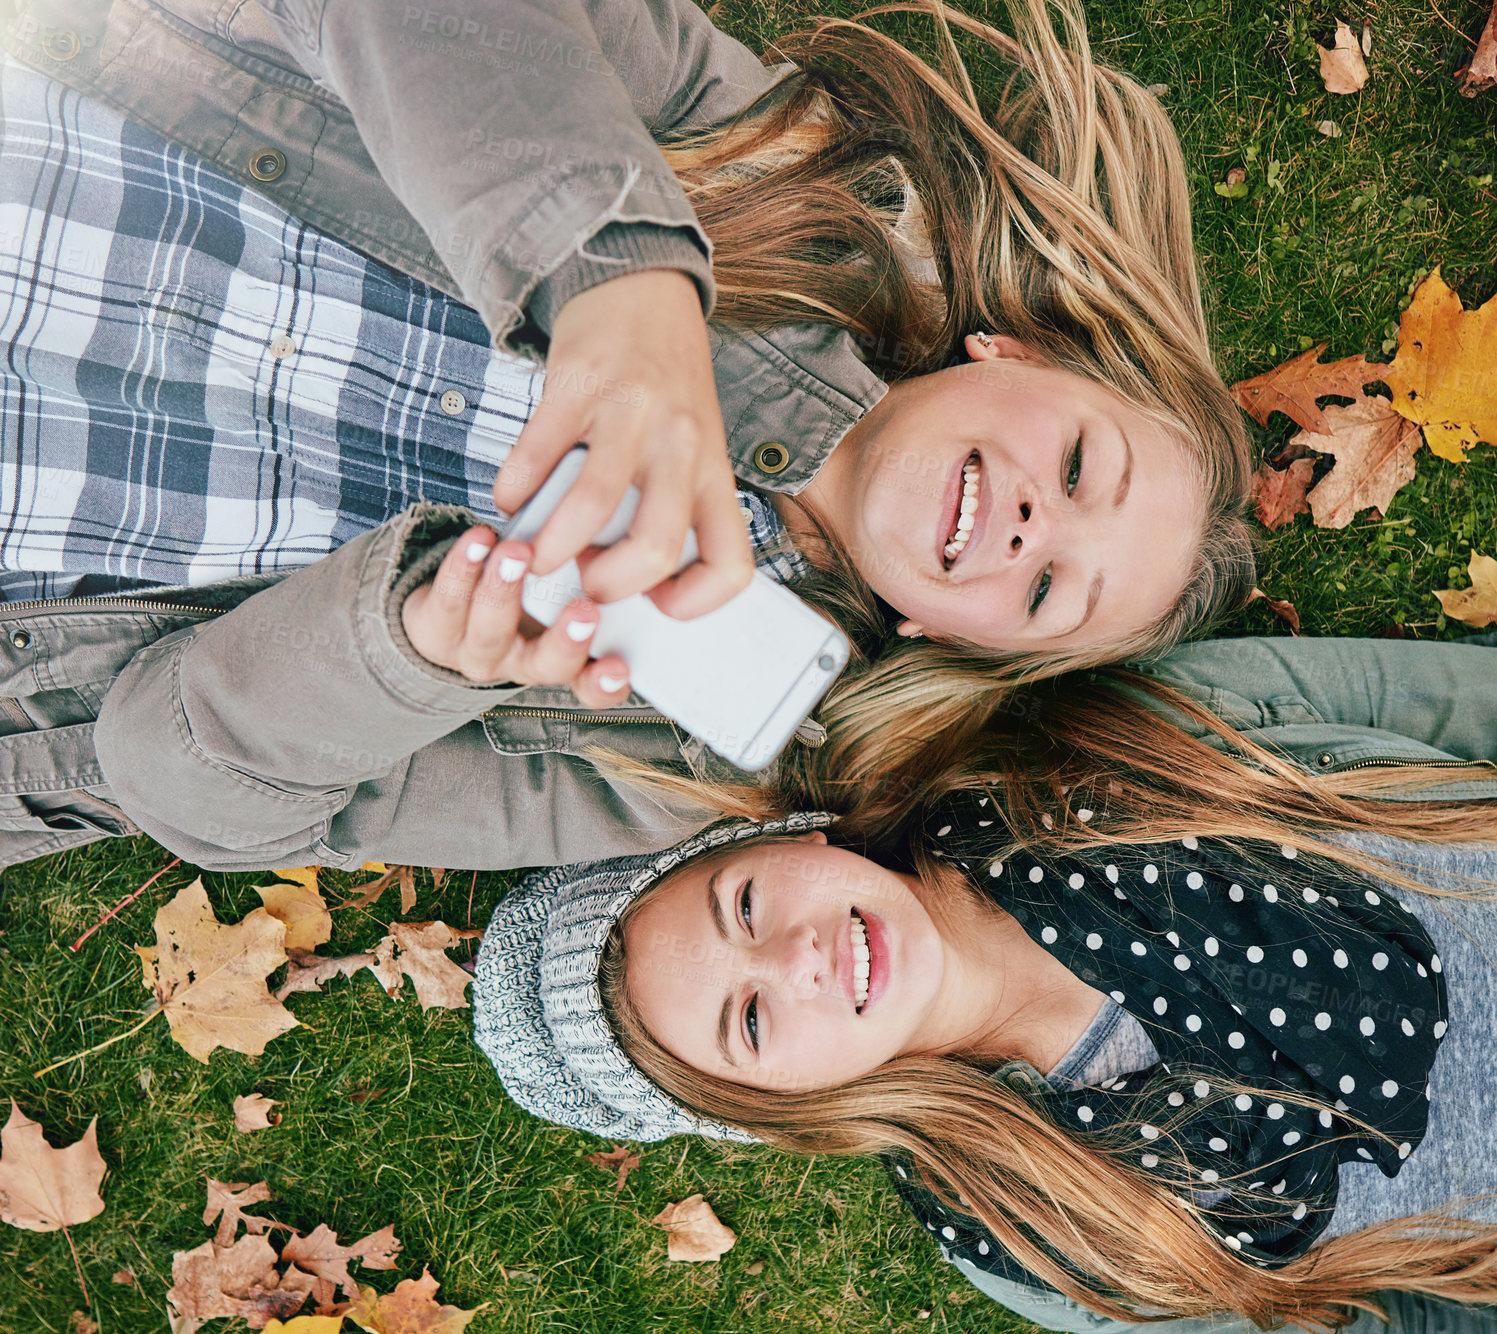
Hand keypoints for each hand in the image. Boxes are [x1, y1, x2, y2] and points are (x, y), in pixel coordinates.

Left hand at [400, 528, 630, 707]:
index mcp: (567, 663)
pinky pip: (447, 603)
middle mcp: (524, 665)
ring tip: (517, 553)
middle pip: (547, 664)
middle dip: (565, 641)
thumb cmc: (529, 591)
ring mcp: (479, 654)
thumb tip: (641, 546)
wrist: (451, 602)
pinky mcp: (436, 632)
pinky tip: (477, 541)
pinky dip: (462, 568)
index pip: (595, 687)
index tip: (619, 666)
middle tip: (584, 610)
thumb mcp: (571, 589)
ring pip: (491, 632)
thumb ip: (602, 579)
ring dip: (504, 591)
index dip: (606, 683)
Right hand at [492, 268, 753, 618]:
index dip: (696, 601)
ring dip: (551, 547)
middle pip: (658, 545)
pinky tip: (511, 499)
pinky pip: (538, 452)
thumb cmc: (666, 382)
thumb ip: (670, 501)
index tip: (658, 603)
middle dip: (610, 585)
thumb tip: (622, 575)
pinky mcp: (578, 384)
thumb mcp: (694, 444)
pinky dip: (514, 489)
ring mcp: (630, 413)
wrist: (641, 286)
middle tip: (583, 584)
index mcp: (714, 471)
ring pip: (593, 504)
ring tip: (532, 556)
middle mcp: (681, 445)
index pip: (731, 562)